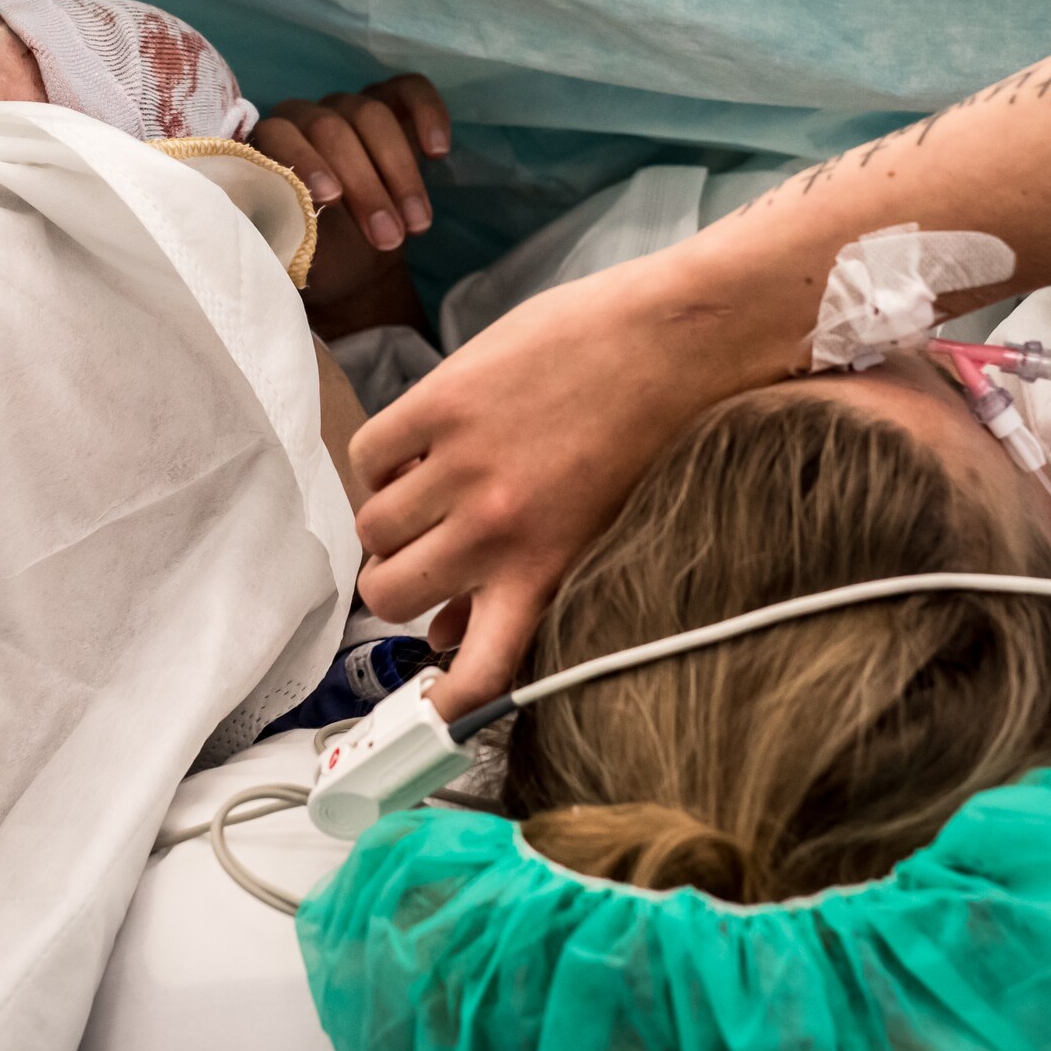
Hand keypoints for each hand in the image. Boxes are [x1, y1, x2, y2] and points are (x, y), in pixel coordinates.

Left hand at [251, 76, 449, 334]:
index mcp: (269, 148)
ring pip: (373, 115)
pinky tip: (438, 152)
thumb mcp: (294, 254)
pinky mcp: (392, 104)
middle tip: (388, 238)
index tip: (332, 201)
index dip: (305, 162)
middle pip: (332, 129)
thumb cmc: (318, 254)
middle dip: (365, 187)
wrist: (356, 258)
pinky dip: (428, 113)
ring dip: (400, 173)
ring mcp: (349, 107)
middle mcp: (305, 117)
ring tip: (418, 226)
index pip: (279, 134)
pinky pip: (410, 90)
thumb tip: (268, 221)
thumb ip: (280, 231)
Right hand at [349, 239, 767, 713]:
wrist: (680, 340)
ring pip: (371, 527)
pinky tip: (415, 446)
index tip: (426, 710)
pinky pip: (369, 453)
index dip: (438, 702)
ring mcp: (462, 467)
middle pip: (389, 593)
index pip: (474, 669)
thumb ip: (529, 582)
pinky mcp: (442, 404)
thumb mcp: (601, 529)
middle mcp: (495, 532)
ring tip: (418, 494)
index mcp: (542, 572)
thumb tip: (455, 629)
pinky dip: (381, 458)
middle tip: (416, 560)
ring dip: (387, 517)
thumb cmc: (658, 432)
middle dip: (395, 583)